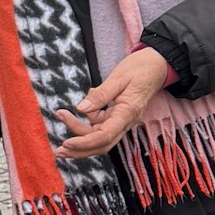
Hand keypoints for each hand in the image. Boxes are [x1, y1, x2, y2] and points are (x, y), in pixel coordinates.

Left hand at [56, 45, 173, 159]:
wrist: (157, 65)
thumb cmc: (141, 68)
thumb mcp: (119, 77)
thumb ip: (101, 95)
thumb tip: (81, 109)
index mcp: (127, 113)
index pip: (104, 136)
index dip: (84, 143)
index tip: (66, 143)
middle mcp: (124, 121)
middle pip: (101, 144)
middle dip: (79, 150)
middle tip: (57, 150)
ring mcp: (120, 120)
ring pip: (98, 137)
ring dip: (78, 137)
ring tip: (60, 119)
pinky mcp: (115, 116)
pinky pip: (98, 126)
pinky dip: (84, 123)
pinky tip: (72, 111)